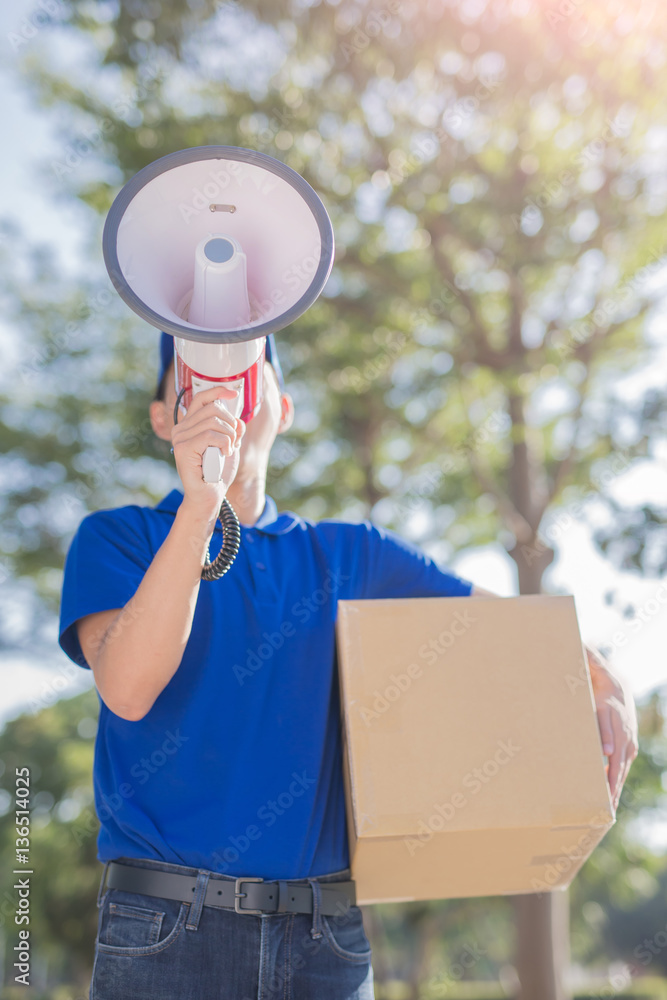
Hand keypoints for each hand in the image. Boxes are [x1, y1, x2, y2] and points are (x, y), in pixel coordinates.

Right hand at [171, 385, 245, 521]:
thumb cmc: (218, 472)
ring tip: (227, 450)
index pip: (201, 398)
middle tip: (232, 441)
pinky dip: (224, 444)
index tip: (234, 393)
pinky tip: (224, 454)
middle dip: (230, 423)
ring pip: (214, 422)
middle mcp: (181, 428)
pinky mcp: (184, 448)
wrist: (210, 497)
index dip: (218, 391)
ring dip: (229, 437)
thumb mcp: (230, 444)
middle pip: (213, 408)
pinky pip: (211, 435)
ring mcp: (180, 438)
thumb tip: (237, 417)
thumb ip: (232, 428)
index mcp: (189, 424)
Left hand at [586, 645, 638, 811]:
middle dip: (612, 775)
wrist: (618, 686)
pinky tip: (609, 800)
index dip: (607, 738)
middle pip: (618, 753)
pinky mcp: (628, 747)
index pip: (609, 725)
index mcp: (610, 708)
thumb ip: (586, 661)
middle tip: (606, 795)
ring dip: (615, 786)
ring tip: (607, 807)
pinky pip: (622, 768)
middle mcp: (622, 726)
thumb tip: (580, 648)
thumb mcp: (589, 670)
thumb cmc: (595, 680)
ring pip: (622, 766)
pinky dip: (616, 783)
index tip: (606, 753)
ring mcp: (627, 739)